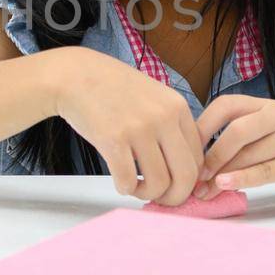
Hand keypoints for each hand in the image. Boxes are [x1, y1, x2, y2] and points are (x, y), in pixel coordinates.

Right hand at [48, 48, 203, 205]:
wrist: (75, 76)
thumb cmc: (112, 88)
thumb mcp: (154, 96)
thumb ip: (172, 124)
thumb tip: (183, 165)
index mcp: (177, 107)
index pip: (199, 158)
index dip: (189, 181)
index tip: (175, 186)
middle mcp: (163, 117)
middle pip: (186, 176)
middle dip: (175, 197)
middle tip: (161, 199)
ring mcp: (139, 128)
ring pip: (158, 184)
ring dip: (147, 194)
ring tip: (136, 187)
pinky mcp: (113, 139)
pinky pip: (128, 181)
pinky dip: (126, 189)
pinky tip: (120, 181)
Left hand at [193, 95, 274, 195]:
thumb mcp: (271, 125)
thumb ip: (242, 136)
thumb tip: (200, 160)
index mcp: (264, 105)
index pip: (225, 106)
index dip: (201, 126)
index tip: (184, 148)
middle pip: (236, 130)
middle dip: (209, 154)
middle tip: (193, 175)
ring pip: (250, 153)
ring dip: (221, 174)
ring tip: (202, 191)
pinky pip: (268, 170)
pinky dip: (243, 178)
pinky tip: (225, 185)